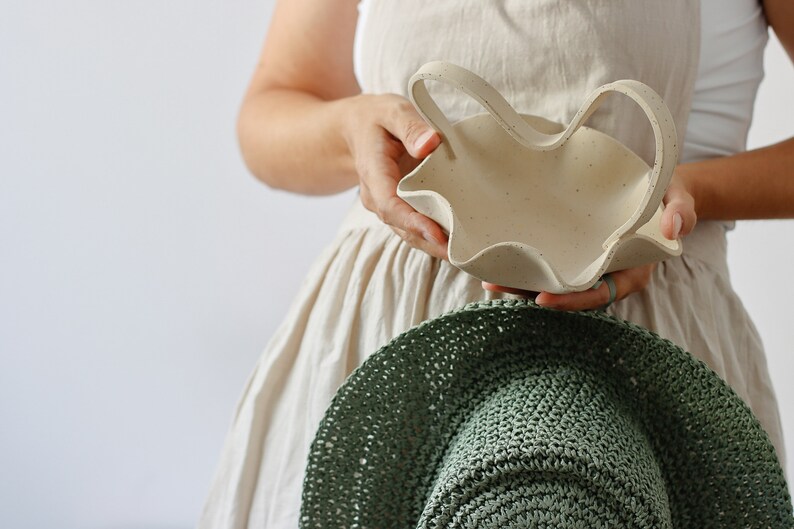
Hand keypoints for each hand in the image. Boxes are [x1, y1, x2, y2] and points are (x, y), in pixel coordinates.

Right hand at [342, 94, 448, 259]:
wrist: (355, 129)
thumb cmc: (376, 119)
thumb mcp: (391, 111)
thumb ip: (410, 126)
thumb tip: (430, 144)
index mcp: (374, 173)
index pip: (390, 205)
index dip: (412, 222)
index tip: (437, 234)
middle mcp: (377, 197)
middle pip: (402, 227)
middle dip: (430, 243)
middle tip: (462, 254)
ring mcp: (388, 205)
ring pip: (409, 233)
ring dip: (435, 246)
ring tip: (466, 254)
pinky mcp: (400, 207)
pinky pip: (415, 227)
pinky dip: (435, 237)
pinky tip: (460, 244)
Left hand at [482, 167, 697, 309]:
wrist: (658, 192)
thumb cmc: (669, 197)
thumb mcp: (681, 199)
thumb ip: (682, 212)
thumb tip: (675, 229)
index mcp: (630, 272)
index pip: (599, 294)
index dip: (572, 299)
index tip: (542, 299)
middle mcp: (605, 276)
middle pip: (566, 294)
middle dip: (533, 294)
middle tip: (497, 288)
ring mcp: (588, 268)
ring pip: (552, 284)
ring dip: (521, 285)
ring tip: (487, 279)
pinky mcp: (575, 255)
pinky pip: (549, 267)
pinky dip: (525, 267)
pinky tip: (497, 262)